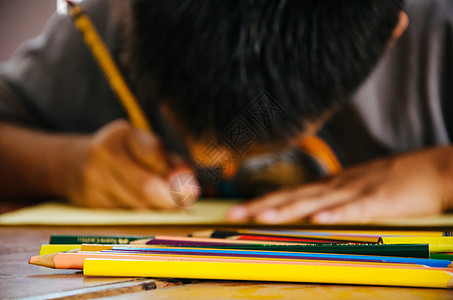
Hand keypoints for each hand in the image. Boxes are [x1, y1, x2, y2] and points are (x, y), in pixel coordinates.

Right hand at [62, 119, 198, 208]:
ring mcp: (92, 177)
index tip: (190, 190)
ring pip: (136, 204)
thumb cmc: (125, 155)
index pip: (155, 154)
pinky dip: (139, 214)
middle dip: (169, 199)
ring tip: (163, 205)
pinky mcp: (89, 200)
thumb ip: (172, 163)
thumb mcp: (147, 148)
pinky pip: (124, 214)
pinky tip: (142, 208)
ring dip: (155, 209)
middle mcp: (104, 151)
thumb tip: (187, 182)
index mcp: (123, 133)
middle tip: (183, 207)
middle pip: (145, 184)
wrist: (74, 164)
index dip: (175, 175)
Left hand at [227, 146, 452, 223]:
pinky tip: (318, 221)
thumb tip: (310, 207)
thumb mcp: (357, 186)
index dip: (261, 202)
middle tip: (231, 216)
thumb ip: (333, 196)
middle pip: (293, 198)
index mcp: (331, 185)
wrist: (434, 169)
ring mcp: (357, 192)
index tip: (235, 210)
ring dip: (288, 211)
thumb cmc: (394, 180)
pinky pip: (355, 210)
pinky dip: (335, 215)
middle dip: (261, 207)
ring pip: (316, 203)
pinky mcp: (380, 201)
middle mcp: (337, 186)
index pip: (289, 194)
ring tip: (261, 219)